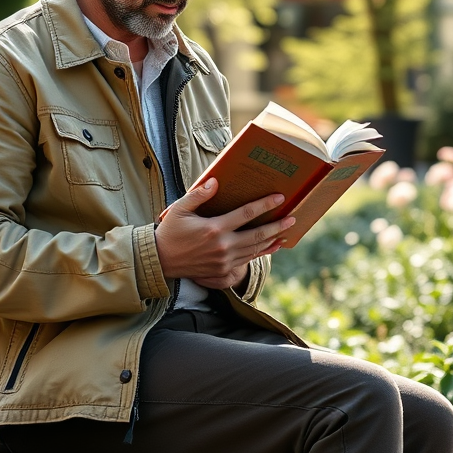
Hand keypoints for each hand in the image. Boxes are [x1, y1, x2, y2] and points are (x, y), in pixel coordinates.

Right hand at [154, 178, 294, 289]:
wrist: (160, 261)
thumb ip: (199, 195)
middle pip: (257, 234)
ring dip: (272, 240)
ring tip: (286, 232)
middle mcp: (222, 246)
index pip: (245, 214)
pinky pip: (247, 260)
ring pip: (254, 249)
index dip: (264, 205)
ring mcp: (224, 260)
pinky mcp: (223, 271)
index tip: (279, 197)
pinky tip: (272, 247)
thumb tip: (215, 182)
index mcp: (214, 228)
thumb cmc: (170, 232)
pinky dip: (262, 253)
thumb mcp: (180, 209)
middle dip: (277, 226)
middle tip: (292, 218)